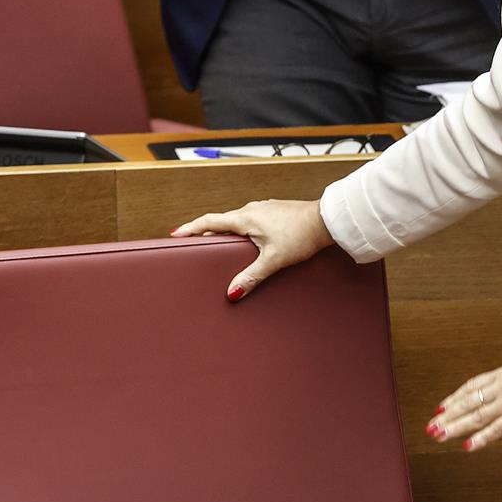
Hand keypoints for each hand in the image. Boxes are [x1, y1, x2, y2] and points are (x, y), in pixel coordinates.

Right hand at [170, 198, 333, 299]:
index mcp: (245, 218)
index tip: (175, 233)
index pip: (209, 221)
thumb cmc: (301, 236)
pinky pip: (250, 220)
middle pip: (221, 221)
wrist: (326, 220)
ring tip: (220, 244)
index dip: (191, 228)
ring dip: (226, 231)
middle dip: (207, 232)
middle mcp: (251, 209)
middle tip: (194, 242)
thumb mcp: (273, 260)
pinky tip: (250, 240)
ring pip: (237, 220)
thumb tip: (232, 293)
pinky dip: (242, 229)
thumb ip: (251, 277)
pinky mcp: (274, 212)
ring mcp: (263, 209)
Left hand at [428, 355, 501, 451]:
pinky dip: (481, 438)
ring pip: (476, 416)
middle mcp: (501, 387)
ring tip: (439, 435)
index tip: (440, 408)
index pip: (470, 387)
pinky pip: (497, 429)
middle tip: (431, 426)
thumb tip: (500, 391)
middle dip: (448, 415)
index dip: (454, 398)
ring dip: (456, 426)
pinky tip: (467, 445)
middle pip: (467, 402)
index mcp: (501, 374)